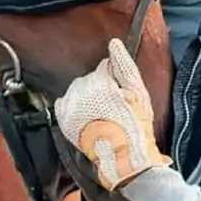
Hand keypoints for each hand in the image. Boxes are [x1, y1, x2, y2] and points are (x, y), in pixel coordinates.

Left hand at [54, 38, 170, 190]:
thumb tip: (113, 43)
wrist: (124, 158)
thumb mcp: (138, 92)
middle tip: (113, 105)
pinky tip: (86, 116)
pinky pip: (64, 103)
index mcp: (99, 82)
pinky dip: (74, 106)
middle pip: (88, 78)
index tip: (121, 94)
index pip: (103, 68)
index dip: (114, 80)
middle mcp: (80, 91)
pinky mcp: (63, 121)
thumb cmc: (136, 124)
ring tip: (101, 113)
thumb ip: (124, 65)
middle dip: (100, 88)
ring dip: (87, 97)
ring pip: (76, 90)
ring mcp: (70, 107)